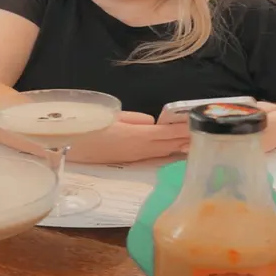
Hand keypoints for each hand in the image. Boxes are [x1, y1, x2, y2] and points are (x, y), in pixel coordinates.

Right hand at [67, 111, 189, 163]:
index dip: (185, 130)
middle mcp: (140, 150)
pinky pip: (154, 154)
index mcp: (138, 137)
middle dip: (187, 139)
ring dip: (179, 146)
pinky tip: (174, 148)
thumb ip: (135, 118)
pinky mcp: (129, 160)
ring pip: (162, 151)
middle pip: (169, 145)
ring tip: (196, 141)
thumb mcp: (113, 116)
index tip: (201, 125)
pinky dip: (167, 150)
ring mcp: (134, 157)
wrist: (68, 146)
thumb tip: (153, 122)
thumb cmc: (88, 126)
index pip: (168, 133)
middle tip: (207, 132)